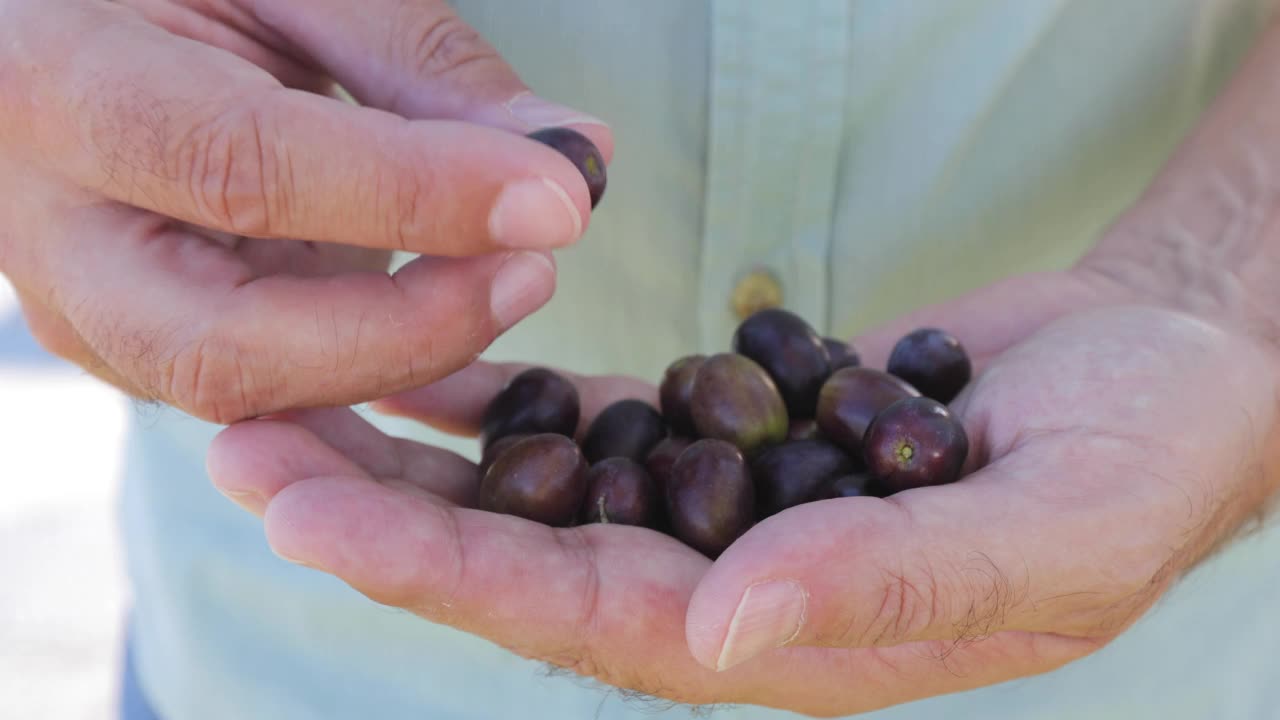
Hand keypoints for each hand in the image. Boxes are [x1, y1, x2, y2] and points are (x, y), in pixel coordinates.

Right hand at [0, 0, 609, 422]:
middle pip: (231, 347)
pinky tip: (456, 302)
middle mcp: (54, 235)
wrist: (70, 45)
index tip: (554, 196)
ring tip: (509, 269)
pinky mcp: (146, 351)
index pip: (246, 169)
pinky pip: (278, 387)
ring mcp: (92, 313)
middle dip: (407, 330)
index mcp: (64, 90)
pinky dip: (382, 359)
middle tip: (536, 269)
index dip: (414, 197)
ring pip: (259, 392)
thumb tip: (575, 151)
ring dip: (406, 351)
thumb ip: (422, 62)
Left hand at [208, 264, 1276, 716]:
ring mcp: (729, 507)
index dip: (450, 573)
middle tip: (242, 450)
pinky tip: (427, 356)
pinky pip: (600, 418)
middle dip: (388, 511)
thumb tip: (723, 627)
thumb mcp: (1051, 536)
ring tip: (292, 392)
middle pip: (530, 557)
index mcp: (794, 640)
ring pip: (544, 486)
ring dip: (421, 445)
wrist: (1168, 375)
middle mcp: (738, 586)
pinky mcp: (736, 432)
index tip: (314, 518)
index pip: (591, 617)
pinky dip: (512, 390)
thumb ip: (893, 587)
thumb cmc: (1139, 462)